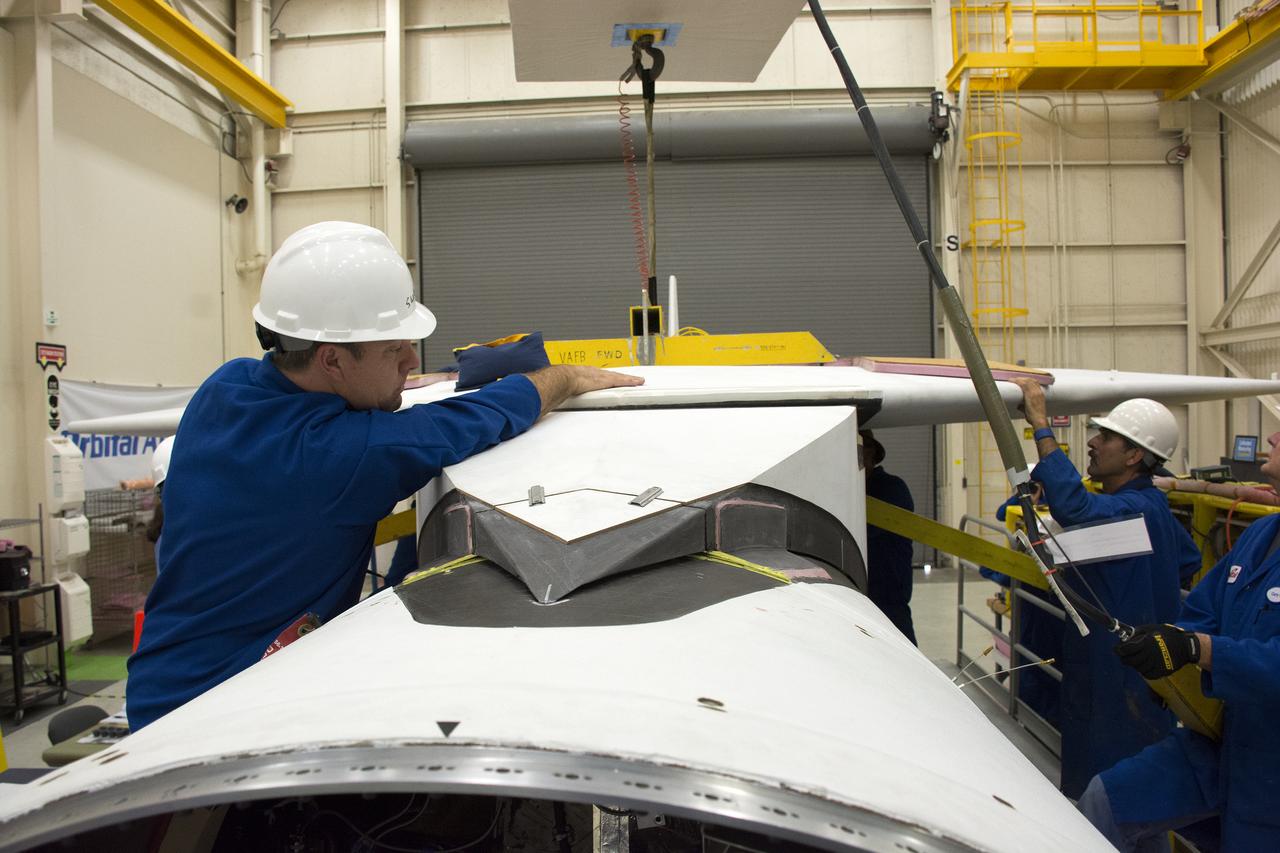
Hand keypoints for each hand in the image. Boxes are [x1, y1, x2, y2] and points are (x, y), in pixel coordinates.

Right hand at [525, 365, 643, 416]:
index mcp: (584, 375)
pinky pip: (621, 380)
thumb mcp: (560, 390)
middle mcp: (594, 374)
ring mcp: (600, 377)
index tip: (612, 380)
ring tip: (638, 381)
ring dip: (629, 379)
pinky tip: (638, 382)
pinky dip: (630, 381)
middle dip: (621, 377)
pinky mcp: (605, 380)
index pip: (599, 377)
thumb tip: (546, 407)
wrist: (560, 378)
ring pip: (618, 378)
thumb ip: (557, 397)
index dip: (606, 378)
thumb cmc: (558, 383)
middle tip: (631, 379)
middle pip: (611, 376)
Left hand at [1012, 377, 1048, 428]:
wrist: (1039, 421)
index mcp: (1040, 395)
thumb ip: (1024, 406)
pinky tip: (1011, 381)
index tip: (1021, 380)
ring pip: (1026, 381)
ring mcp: (1035, 393)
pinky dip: (1017, 382)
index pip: (1035, 383)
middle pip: (1030, 380)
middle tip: (1014, 379)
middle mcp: (1038, 392)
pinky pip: (1023, 385)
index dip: (1028, 380)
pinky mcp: (1030, 395)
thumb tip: (1019, 405)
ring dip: (1018, 379)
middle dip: (1022, 378)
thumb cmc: (1035, 418)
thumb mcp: (1030, 410)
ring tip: (1011, 379)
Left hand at [1114, 623, 1200, 678]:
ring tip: (1138, 658)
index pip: (1126, 649)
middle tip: (1124, 655)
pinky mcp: (1163, 672)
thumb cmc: (1166, 634)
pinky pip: (1147, 674)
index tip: (1116, 649)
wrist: (1186, 645)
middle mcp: (1151, 654)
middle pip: (1130, 661)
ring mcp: (1157, 664)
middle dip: (1124, 658)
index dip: (1118, 650)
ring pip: (1138, 668)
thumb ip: (1136, 633)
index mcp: (1147, 642)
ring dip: (1135, 664)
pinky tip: (1146, 664)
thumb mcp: (1151, 628)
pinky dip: (1144, 670)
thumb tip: (1123, 639)